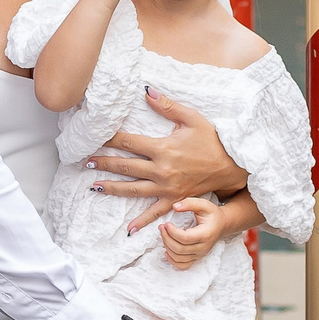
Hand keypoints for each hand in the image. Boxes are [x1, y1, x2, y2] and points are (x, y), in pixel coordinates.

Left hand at [86, 89, 249, 232]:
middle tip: (85, 161)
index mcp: (163, 148)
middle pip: (126, 166)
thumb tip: (147, 91)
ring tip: (93, 186)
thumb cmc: (213, 140)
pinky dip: (141, 221)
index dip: (110, 139)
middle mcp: (161, 170)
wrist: (233, 166)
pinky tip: (128, 228)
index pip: (129, 143)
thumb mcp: (192, 118)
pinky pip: (155, 212)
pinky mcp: (174, 200)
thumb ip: (168, 106)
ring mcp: (167, 188)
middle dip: (104, 163)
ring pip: (133, 189)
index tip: (95, 138)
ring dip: (112, 188)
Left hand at [160, 195, 255, 269]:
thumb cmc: (212, 214)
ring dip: (167, 247)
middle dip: (166, 238)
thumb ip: (189, 203)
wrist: (222, 225)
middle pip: (179, 249)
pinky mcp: (197, 258)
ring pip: (179, 258)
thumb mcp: (203, 204)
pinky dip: (172, 260)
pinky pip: (182, 265)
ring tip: (163, 235)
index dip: (172, 232)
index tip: (166, 223)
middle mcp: (203, 248)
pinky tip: (167, 251)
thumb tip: (174, 207)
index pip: (185, 238)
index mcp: (205, 234)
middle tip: (161, 227)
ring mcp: (200, 254)